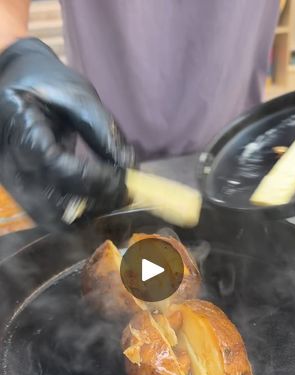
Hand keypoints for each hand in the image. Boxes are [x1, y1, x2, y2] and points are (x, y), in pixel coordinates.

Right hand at [0, 38, 134, 227]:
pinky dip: (74, 217)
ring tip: (111, 204)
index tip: (120, 179)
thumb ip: (104, 132)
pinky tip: (96, 207)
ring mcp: (10, 179)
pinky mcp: (20, 191)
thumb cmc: (49, 84)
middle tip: (121, 197)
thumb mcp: (79, 96)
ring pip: (45, 217)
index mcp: (15, 122)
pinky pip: (46, 214)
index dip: (90, 177)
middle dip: (90, 205)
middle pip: (46, 201)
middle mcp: (6, 158)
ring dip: (82, 219)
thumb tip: (130, 170)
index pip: (52, 163)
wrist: (18, 85)